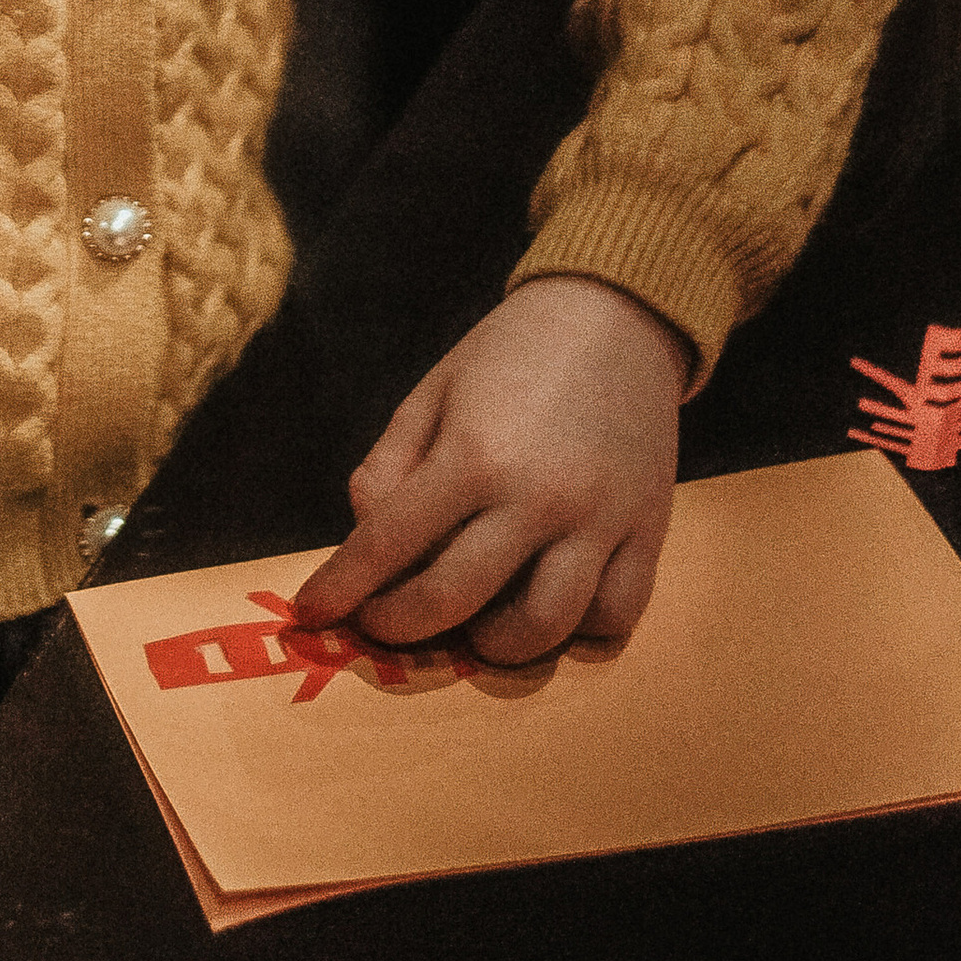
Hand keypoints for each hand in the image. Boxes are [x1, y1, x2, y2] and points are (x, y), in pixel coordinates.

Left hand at [290, 274, 686, 665]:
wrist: (616, 314)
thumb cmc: (512, 352)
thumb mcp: (434, 391)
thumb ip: (390, 464)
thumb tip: (365, 534)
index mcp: (474, 453)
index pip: (389, 542)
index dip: (342, 586)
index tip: (311, 612)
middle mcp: (538, 495)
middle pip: (455, 598)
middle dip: (401, 625)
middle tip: (381, 623)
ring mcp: (601, 520)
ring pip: (544, 626)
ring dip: (495, 646)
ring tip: (472, 625)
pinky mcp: (650, 531)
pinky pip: (617, 615)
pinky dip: (579, 634)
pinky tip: (549, 613)